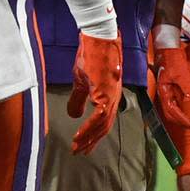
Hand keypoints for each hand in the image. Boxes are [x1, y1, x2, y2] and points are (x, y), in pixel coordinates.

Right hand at [67, 32, 123, 153]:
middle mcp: (114, 97)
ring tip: (77, 146)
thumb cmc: (89, 56)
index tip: (82, 146)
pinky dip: (89, 126)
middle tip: (79, 152)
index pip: (104, 121)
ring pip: (103, 124)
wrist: (96, 38)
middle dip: (91, 141)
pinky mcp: (106, 91)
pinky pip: (99, 115)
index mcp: (109, 95)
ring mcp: (112, 94)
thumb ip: (78, 99)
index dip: (93, 135)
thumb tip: (74, 116)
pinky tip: (79, 133)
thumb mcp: (81, 81)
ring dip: (89, 137)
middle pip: (105, 126)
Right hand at [154, 46, 189, 130]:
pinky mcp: (173, 89)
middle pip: (172, 115)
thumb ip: (186, 86)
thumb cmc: (172, 59)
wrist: (168, 48)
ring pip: (175, 111)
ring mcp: (169, 93)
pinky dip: (185, 110)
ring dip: (185, 118)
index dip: (183, 121)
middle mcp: (165, 95)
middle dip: (184, 123)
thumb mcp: (181, 72)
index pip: (172, 112)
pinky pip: (178, 104)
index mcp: (164, 93)